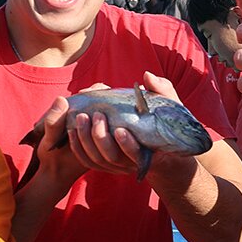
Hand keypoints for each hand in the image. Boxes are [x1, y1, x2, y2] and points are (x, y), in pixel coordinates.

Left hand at [68, 73, 186, 178]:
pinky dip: (78, 146)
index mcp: (152, 151)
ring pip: (98, 160)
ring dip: (86, 140)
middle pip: (112, 158)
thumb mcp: (168, 105)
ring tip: (82, 117)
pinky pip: (88, 161)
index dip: (128, 145)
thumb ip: (161, 90)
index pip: (138, 154)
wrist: (161, 149)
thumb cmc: (165, 121)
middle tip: (97, 115)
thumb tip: (147, 76)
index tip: (119, 130)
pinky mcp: (105, 164)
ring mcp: (118, 166)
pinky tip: (73, 130)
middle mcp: (133, 162)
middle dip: (100, 137)